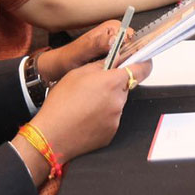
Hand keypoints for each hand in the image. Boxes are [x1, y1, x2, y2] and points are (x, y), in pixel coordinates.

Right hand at [29, 59, 150, 163]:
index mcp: (113, 82)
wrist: (50, 136)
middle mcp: (119, 100)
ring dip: (107, 102)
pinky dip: (102, 118)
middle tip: (93, 89)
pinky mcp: (111, 133)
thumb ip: (101, 64)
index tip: (143, 61)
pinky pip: (111, 120)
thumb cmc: (60, 104)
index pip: (142, 69)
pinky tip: (85, 119)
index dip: (144, 63)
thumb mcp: (77, 73)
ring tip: (84, 106)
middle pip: (125, 87)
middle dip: (114, 86)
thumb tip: (116, 58)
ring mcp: (116, 118)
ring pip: (117, 104)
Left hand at [34, 18, 128, 81]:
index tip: (122, 60)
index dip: (130, 49)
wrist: (59, 68)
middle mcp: (115, 36)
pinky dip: (116, 72)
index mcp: (111, 28)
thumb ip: (96, 44)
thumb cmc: (67, 58)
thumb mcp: (80, 51)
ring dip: (121, 67)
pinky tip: (107, 76)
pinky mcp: (112, 58)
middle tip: (112, 68)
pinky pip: (121, 64)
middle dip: (126, 60)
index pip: (132, 36)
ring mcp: (114, 48)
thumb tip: (113, 39)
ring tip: (108, 73)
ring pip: (129, 57)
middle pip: (133, 47)